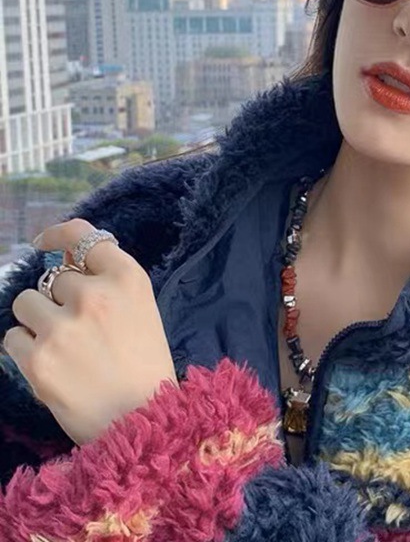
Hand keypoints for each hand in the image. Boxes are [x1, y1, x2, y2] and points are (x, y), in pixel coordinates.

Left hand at [3, 219, 177, 445]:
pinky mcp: (37, 359)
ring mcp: (63, 326)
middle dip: (59, 299)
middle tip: (78, 330)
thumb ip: (107, 282)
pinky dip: (25, 350)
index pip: (82, 236)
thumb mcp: (141, 309)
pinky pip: (11, 338)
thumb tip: (63, 260)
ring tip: (61, 347)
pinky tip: (51, 366)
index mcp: (128, 278)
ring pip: (25, 302)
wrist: (143, 423)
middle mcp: (95, 295)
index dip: (58, 236)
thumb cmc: (145, 365)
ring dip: (36, 321)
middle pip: (53, 278)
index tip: (43, 243)